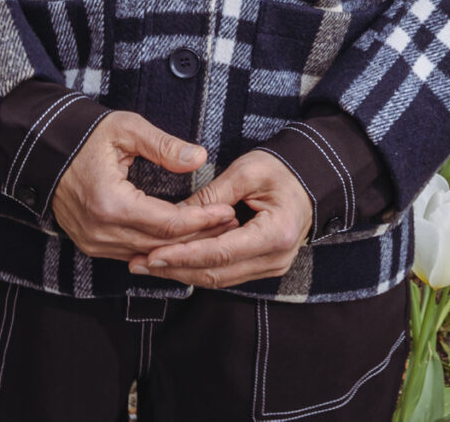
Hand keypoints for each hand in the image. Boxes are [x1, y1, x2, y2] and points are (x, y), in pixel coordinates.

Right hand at [50, 111, 236, 260]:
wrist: (44, 150)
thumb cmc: (86, 136)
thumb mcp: (126, 130)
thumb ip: (163, 145)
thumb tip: (198, 157)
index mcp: (110, 204)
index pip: (167, 224)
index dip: (201, 220)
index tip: (227, 211)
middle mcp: (100, 231)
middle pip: (162, 245)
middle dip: (199, 235)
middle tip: (230, 224)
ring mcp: (93, 242)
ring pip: (148, 254)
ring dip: (181, 245)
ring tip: (213, 231)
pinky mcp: (90, 244)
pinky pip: (131, 253)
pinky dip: (159, 247)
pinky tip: (182, 237)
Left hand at [128, 150, 312, 288]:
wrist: (310, 180)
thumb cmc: (282, 169)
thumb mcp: (247, 172)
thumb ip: (211, 196)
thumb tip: (174, 216)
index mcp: (275, 234)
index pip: (221, 253)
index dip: (184, 255)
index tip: (152, 253)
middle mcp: (275, 259)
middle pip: (216, 273)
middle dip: (175, 269)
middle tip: (138, 262)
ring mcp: (271, 267)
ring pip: (218, 279)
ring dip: (181, 272)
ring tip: (146, 264)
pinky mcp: (262, 267)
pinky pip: (225, 274)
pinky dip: (197, 268)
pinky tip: (171, 262)